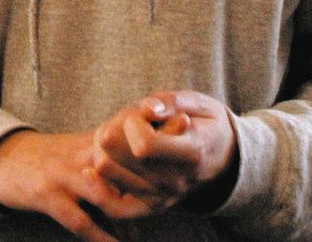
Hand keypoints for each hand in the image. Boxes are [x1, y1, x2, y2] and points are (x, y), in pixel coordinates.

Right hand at [0, 129, 161, 241]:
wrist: (3, 158)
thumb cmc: (50, 160)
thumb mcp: (83, 151)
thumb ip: (114, 164)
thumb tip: (148, 196)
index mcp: (93, 141)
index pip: (132, 140)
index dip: (158, 147)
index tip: (185, 159)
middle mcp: (81, 154)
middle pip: (125, 164)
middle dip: (154, 181)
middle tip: (176, 194)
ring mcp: (64, 174)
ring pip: (107, 195)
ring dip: (132, 212)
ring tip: (151, 221)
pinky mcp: (48, 195)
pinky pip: (81, 221)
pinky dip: (102, 238)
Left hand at [93, 91, 236, 205]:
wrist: (223, 155)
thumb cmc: (205, 122)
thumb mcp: (197, 102)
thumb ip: (170, 102)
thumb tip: (147, 108)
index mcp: (192, 152)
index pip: (145, 146)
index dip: (131, 122)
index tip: (139, 111)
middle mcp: (178, 181)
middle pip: (124, 160)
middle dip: (112, 132)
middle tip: (122, 118)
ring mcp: (165, 197)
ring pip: (116, 178)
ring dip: (102, 151)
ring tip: (111, 133)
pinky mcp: (153, 206)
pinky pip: (119, 208)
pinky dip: (100, 192)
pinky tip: (88, 170)